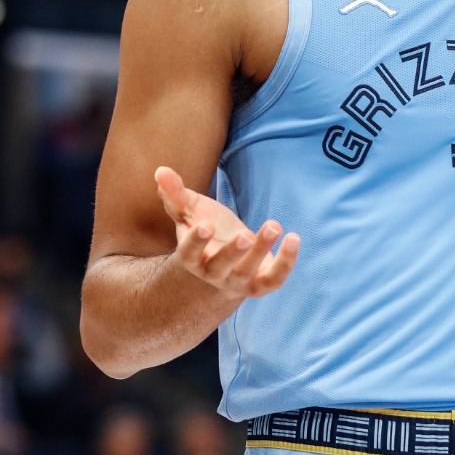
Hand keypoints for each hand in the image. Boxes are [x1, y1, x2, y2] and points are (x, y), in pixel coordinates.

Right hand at [155, 166, 299, 297]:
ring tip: (273, 225)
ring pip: (248, 272)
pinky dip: (285, 262)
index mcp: (193, 257)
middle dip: (233, 252)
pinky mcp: (261, 284)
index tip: (205, 225)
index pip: (188, 254)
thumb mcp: (191, 212)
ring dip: (261, 250)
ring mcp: (238, 281)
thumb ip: (175, 194)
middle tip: (245, 234)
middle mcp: (214, 274)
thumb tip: (161, 170)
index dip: (195, 242)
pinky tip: (294, 238)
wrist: (228, 262)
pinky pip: (274, 279)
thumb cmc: (208, 230)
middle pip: (219, 267)